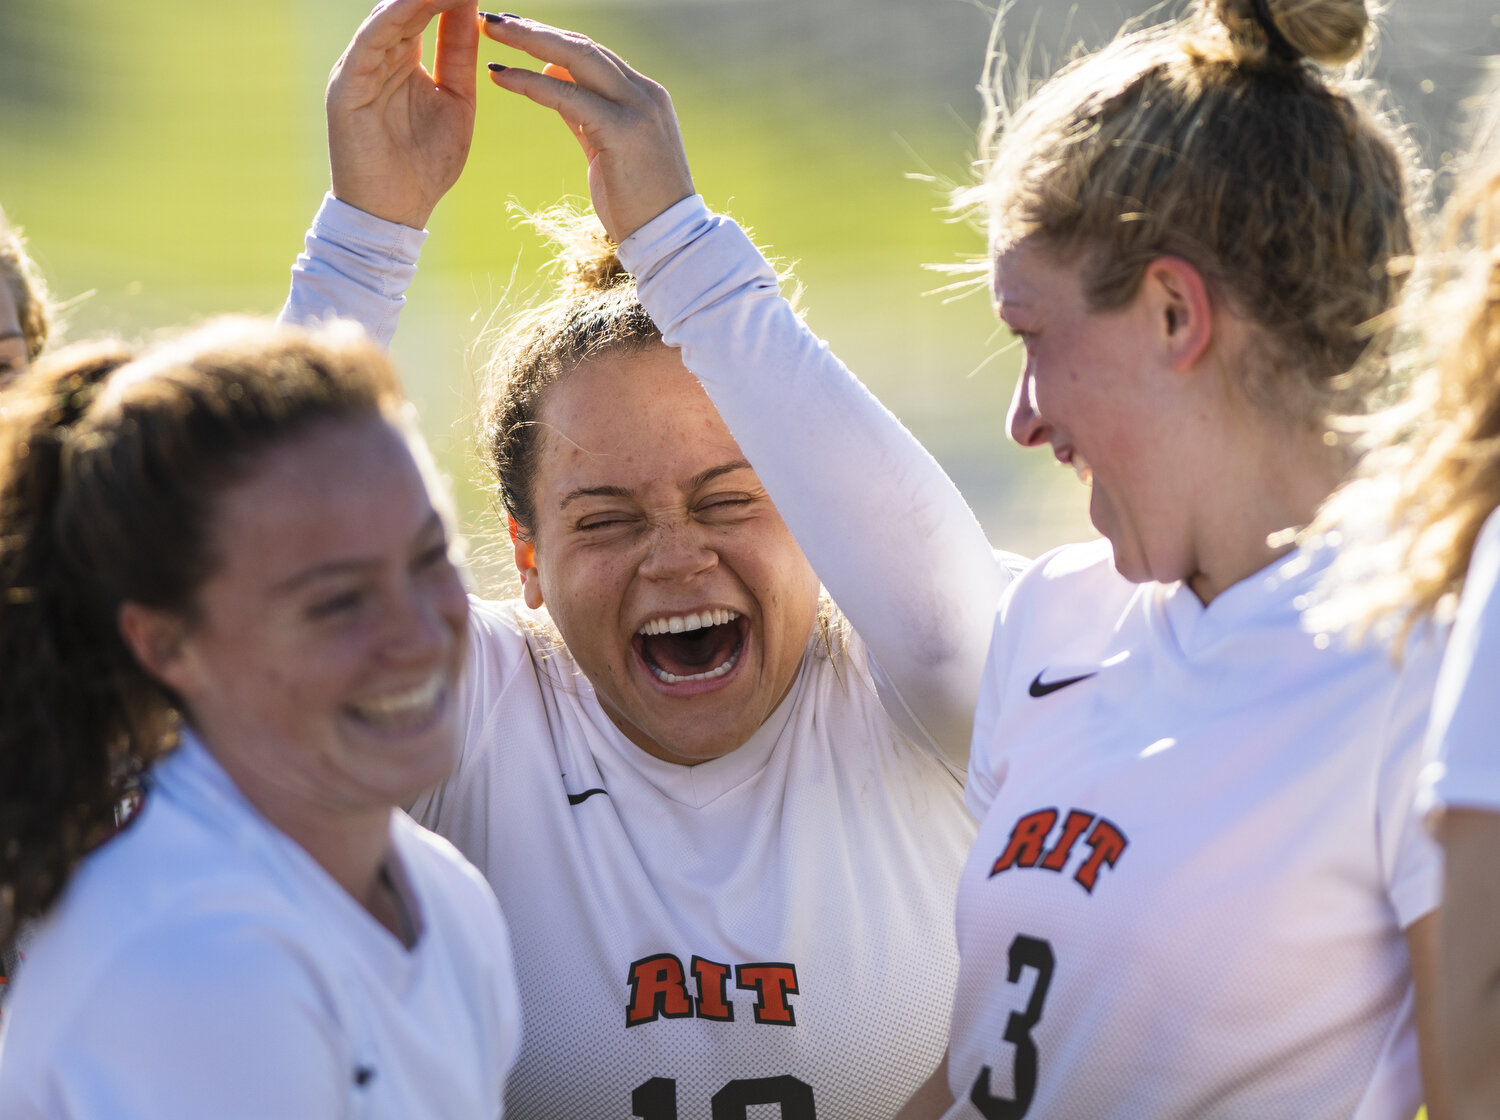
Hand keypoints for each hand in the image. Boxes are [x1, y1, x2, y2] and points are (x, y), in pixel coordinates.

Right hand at [326, 0, 479, 228]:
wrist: (396, 213)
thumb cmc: (426, 165)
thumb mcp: (456, 101)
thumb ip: (459, 56)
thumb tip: (472, 8)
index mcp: (402, 59)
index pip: (423, 11)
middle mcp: (378, 57)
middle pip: (405, 5)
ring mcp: (359, 68)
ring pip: (388, 15)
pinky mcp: (347, 84)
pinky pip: (371, 40)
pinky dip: (395, 17)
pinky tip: (419, 0)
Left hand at [480, 16, 694, 242]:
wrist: (670, 240)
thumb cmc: (639, 205)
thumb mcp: (608, 151)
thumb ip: (585, 115)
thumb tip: (555, 82)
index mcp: (644, 96)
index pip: (593, 54)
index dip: (551, 38)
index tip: (515, 28)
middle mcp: (644, 94)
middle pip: (583, 46)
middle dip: (535, 30)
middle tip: (492, 19)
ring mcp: (637, 109)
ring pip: (577, 59)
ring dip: (528, 42)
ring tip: (488, 31)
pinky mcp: (623, 131)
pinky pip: (568, 97)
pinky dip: (530, 83)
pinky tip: (499, 75)